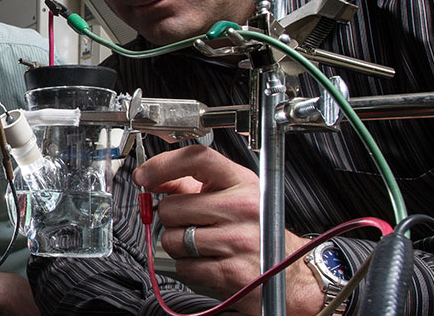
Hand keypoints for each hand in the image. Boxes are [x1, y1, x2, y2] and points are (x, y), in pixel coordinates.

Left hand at [134, 145, 324, 315]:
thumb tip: (154, 179)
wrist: (289, 274)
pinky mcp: (229, 272)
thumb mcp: (233, 195)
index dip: (163, 165)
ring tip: (202, 243)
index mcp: (240, 181)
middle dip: (172, 218)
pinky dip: (188, 266)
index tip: (144, 175)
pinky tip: (209, 261)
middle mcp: (241, 207)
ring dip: (178, 244)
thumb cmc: (258, 230)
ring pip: (172, 238)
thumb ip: (192, 184)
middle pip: (172, 206)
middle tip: (192, 222)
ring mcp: (236, 239)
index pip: (196, 159)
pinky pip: (183, 266)